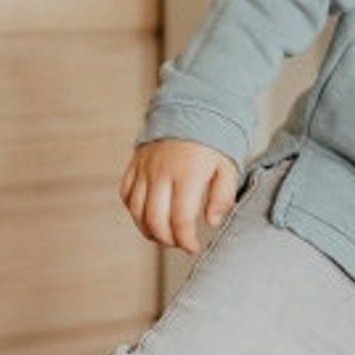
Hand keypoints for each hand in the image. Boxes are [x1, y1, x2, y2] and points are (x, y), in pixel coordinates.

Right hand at [120, 138, 239, 253]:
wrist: (192, 108)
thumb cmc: (213, 140)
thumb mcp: (228, 167)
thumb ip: (222, 196)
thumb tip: (212, 222)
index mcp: (188, 174)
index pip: (181, 219)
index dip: (185, 240)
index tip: (192, 247)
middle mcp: (162, 172)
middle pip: (155, 219)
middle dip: (167, 239)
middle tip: (179, 243)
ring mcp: (145, 168)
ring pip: (136, 210)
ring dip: (148, 230)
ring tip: (163, 235)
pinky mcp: (135, 164)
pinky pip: (126, 193)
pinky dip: (134, 210)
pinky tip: (146, 216)